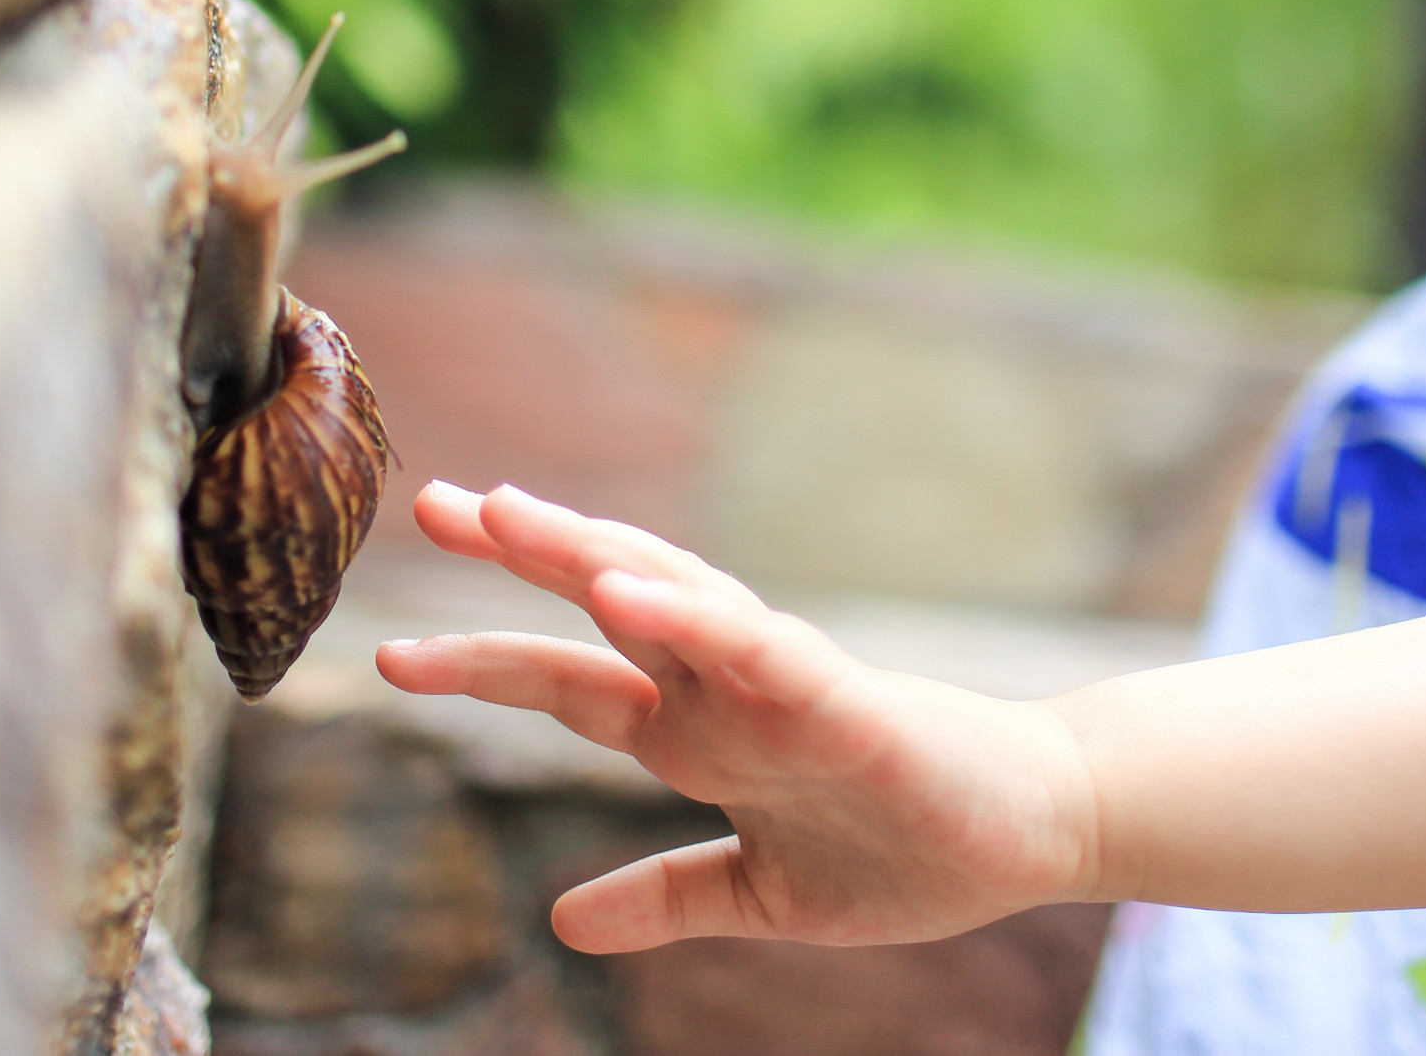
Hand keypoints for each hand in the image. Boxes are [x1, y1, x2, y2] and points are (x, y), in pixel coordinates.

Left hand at [376, 482, 1100, 953]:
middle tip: (432, 502)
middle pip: (604, 608)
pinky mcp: (843, 700)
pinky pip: (757, 649)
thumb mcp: (758, 891)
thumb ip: (666, 894)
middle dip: (518, 558)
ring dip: (587, 553)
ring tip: (506, 514)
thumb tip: (558, 922)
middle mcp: (724, 689)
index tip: (393, 653)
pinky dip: (691, 618)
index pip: (571, 685)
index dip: (485, 664)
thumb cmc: (903, 845)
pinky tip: (626, 592)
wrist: (1031, 835)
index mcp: (699, 732)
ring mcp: (779, 684)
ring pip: (671, 596)